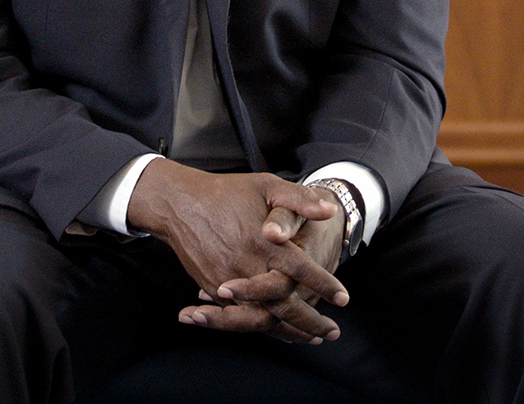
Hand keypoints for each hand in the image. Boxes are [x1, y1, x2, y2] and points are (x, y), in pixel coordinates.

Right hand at [126, 159, 348, 341]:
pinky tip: (279, 332)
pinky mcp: (213, 288)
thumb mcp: (266, 185)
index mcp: (264, 241)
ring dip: (289, 332)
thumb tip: (330, 211)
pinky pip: (240, 316)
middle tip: (332, 332)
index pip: (302, 270)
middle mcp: (247, 266)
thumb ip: (300, 199)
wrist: (179, 204)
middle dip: (311, 322)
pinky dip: (262, 328)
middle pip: (284, 305)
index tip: (344, 299)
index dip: (325, 285)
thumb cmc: (226, 193)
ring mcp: (228, 281)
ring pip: (262, 317)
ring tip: (311, 339)